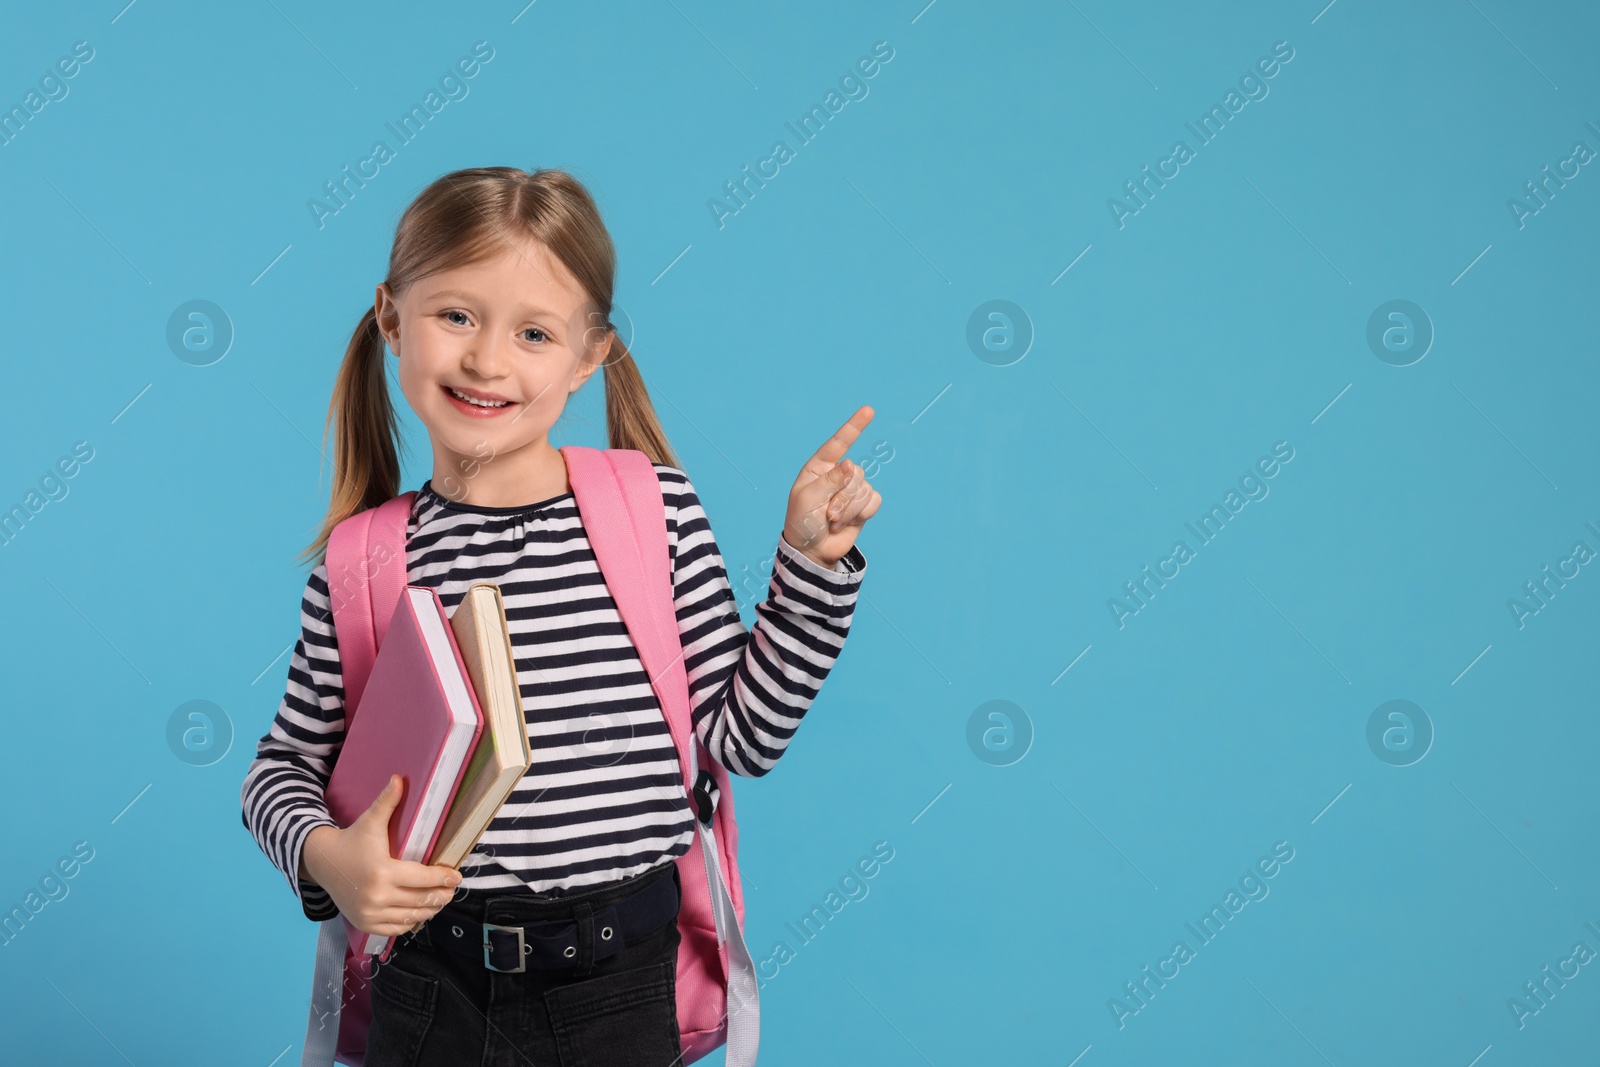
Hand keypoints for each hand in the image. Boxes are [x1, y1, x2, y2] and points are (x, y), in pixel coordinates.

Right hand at [302, 774, 461, 937]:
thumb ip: (387, 801)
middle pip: (421, 899)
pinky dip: (411, 921)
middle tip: (452, 889)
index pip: (422, 878)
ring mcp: (370, 913)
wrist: (322, 863)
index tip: (457, 876)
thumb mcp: (370, 821)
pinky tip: (420, 912)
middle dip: (441, 895)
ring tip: (441, 900)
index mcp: (382, 871)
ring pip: (412, 916)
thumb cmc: (352, 840)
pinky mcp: (365, 924)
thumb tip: (400, 778)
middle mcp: (376, 896)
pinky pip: (396, 928)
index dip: (443, 878)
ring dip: (430, 910)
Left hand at [783, 405, 882, 568]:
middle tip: (827, 515)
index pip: (838, 443)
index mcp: (819, 467)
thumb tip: (850, 464)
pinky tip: (846, 523)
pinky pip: (874, 501)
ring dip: (848, 510)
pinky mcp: (864, 504)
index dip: (854, 427)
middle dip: (843, 499)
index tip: (869, 410)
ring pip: (864, 489)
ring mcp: (852, 489)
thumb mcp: (808, 499)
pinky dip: (860, 514)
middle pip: (856, 473)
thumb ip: (829, 481)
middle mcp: (838, 474)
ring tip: (833, 521)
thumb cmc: (803, 521)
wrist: (812, 550)